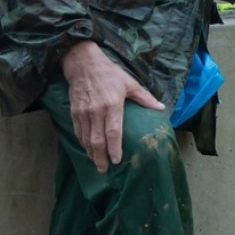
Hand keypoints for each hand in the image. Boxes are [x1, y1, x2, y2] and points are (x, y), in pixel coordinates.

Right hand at [61, 40, 162, 172]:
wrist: (83, 64)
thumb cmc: (109, 74)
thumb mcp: (130, 83)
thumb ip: (145, 98)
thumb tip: (160, 108)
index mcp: (112, 104)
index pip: (113, 132)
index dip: (114, 148)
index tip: (117, 161)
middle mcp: (96, 111)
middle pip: (98, 140)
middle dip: (101, 157)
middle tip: (105, 170)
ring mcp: (83, 113)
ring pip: (86, 139)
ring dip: (91, 153)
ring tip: (97, 164)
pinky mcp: (74, 112)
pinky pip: (78, 132)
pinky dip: (83, 143)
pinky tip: (88, 150)